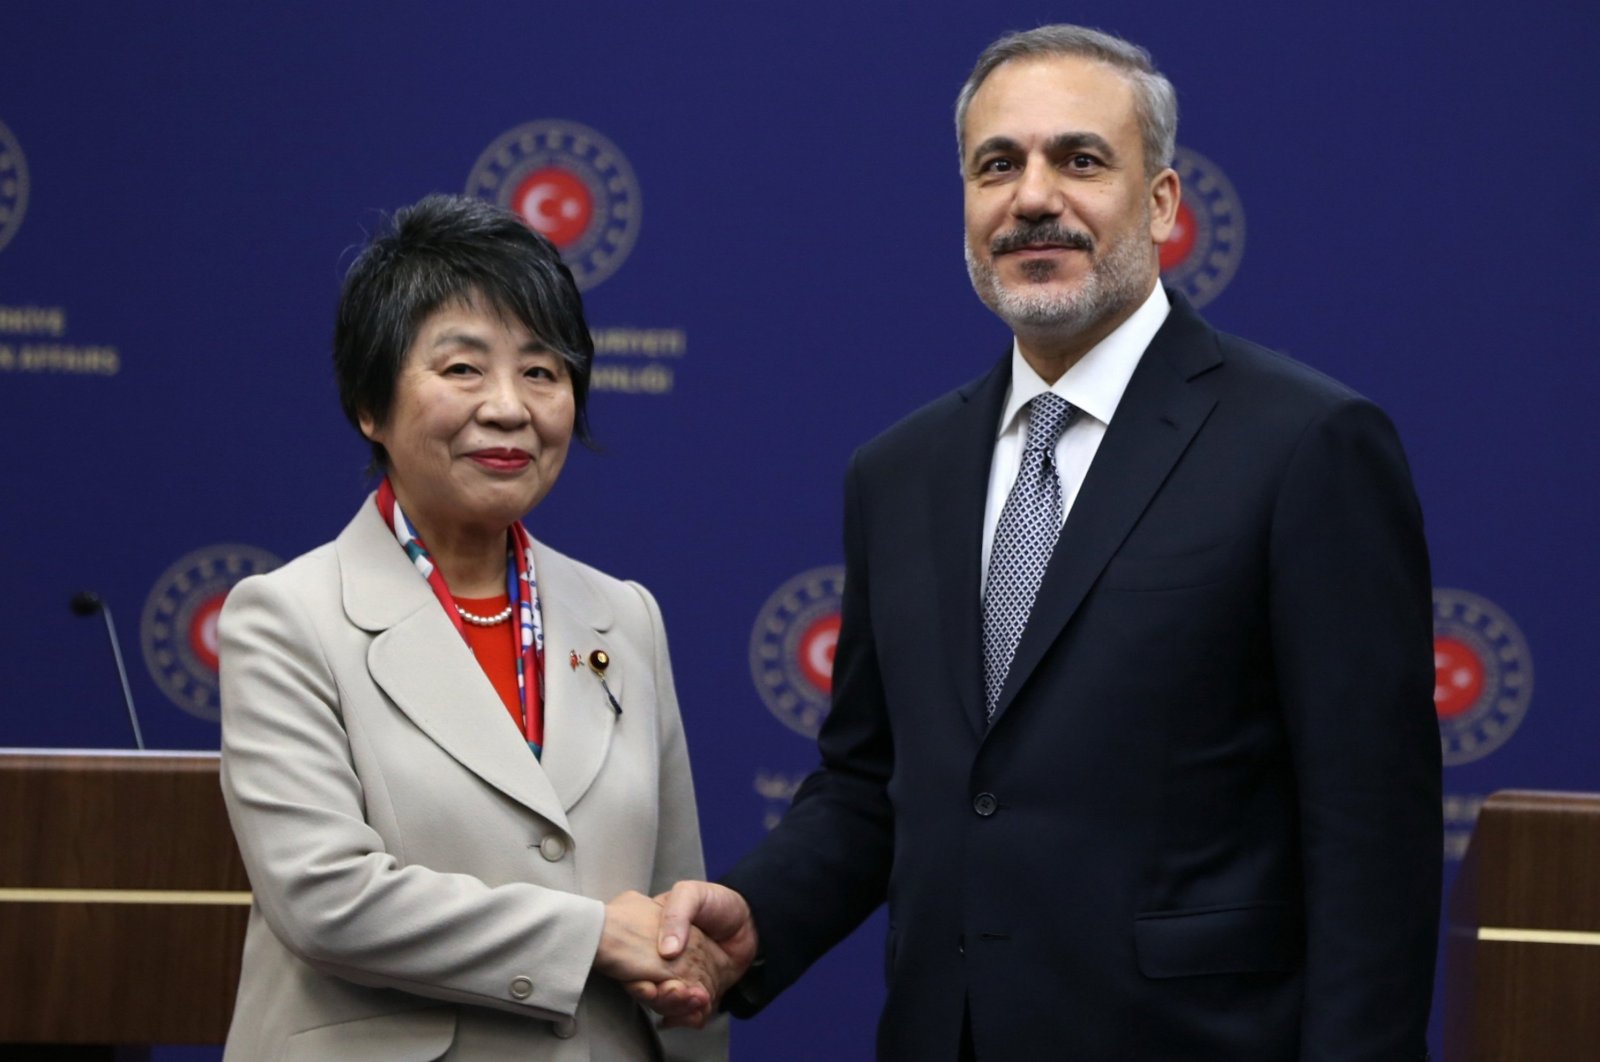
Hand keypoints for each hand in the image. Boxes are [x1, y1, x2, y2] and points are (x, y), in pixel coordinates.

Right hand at [650, 880, 758, 1027]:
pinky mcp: (698, 992)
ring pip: (668, 1004)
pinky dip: (691, 1017)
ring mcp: (681, 978)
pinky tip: (697, 1012)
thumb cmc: (716, 901)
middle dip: (661, 998)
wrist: (751, 919)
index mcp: (651, 938)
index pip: (634, 966)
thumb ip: (676, 915)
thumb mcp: (691, 894)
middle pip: (650, 990)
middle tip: (676, 991)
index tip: (649, 987)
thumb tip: (666, 951)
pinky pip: (689, 1012)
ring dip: (677, 1008)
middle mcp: (662, 962)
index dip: (637, 980)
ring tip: (695, 999)